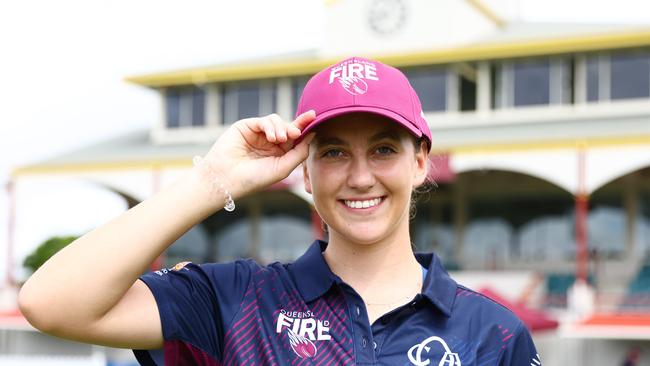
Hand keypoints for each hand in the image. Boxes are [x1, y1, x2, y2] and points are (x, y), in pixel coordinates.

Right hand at [200, 111, 315, 198]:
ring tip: (280, 139)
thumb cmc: (255, 178)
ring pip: (277, 121)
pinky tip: (272, 137)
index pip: (295, 138)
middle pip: (288, 127)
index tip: (314, 116)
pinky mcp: (246, 127)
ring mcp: (258, 134)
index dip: (304, 127)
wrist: (228, 179)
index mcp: (279, 153)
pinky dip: (270, 126)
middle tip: (295, 133)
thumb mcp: (283, 167)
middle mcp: (269, 143)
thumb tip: (312, 134)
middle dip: (294, 127)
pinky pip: (264, 121)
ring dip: (282, 128)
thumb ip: (299, 152)